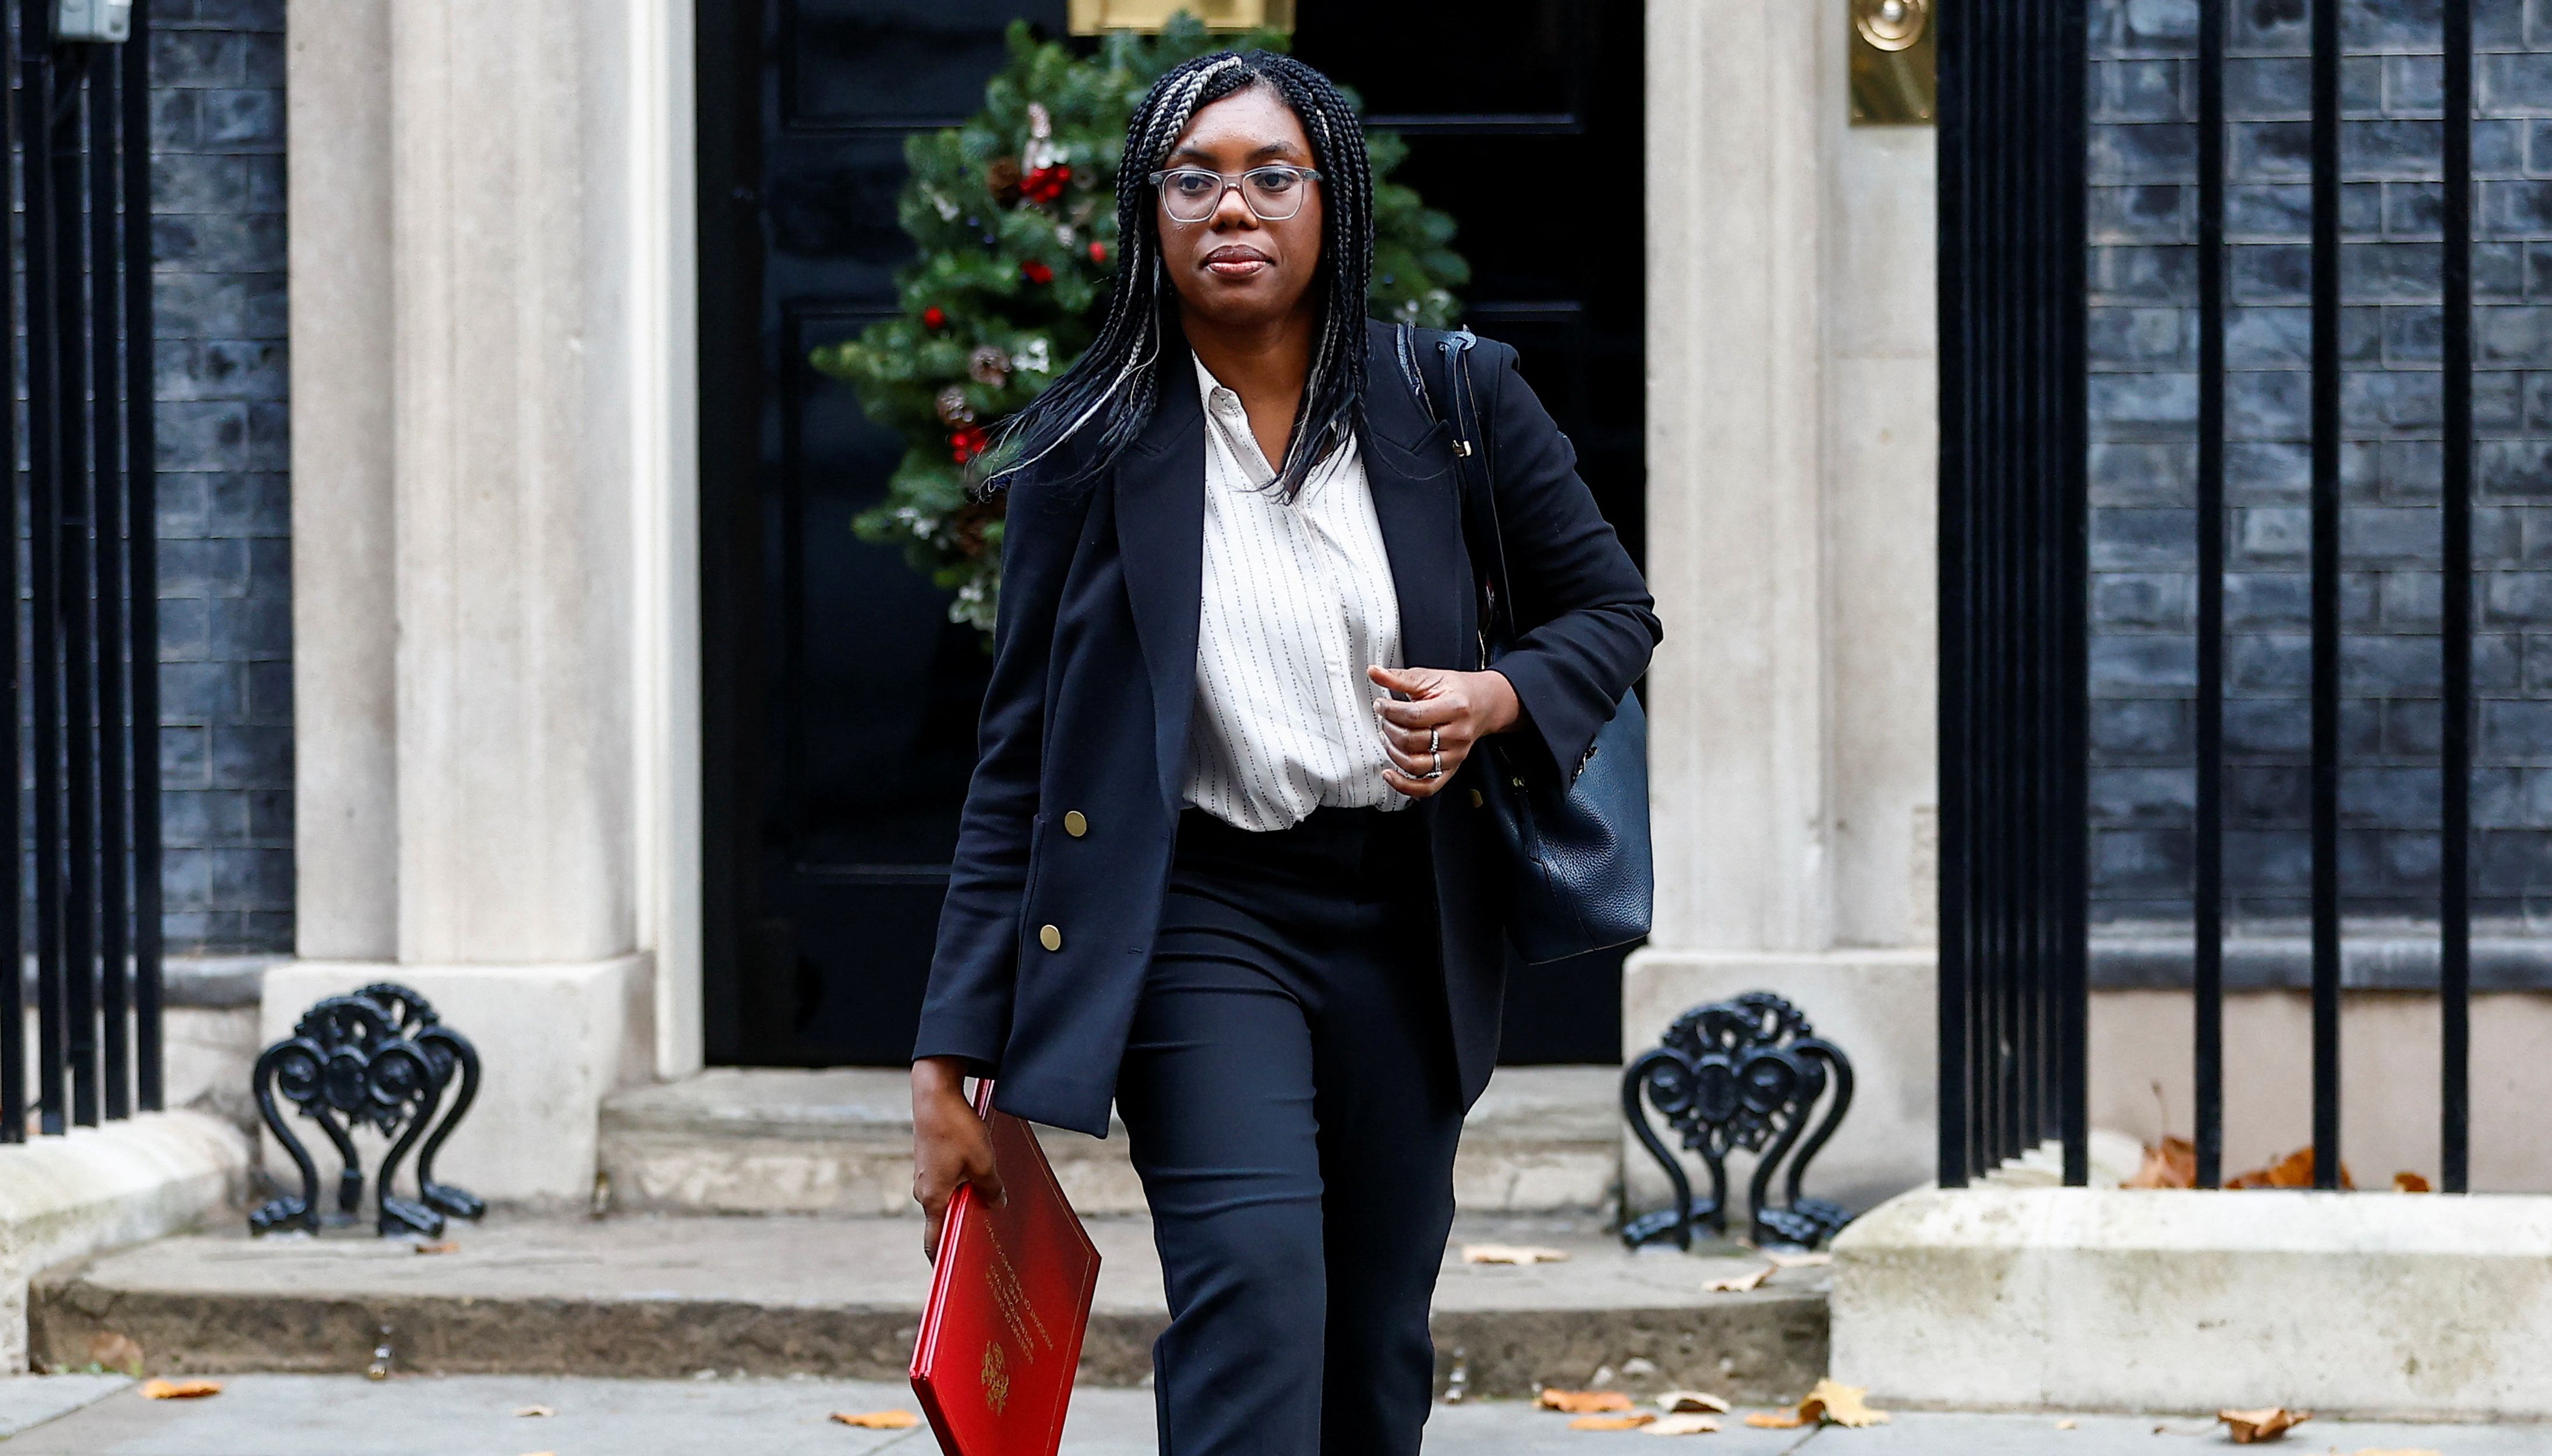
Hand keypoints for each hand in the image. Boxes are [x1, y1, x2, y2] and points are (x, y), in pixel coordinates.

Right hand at [911, 1056, 1004, 1261]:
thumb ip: (991, 1189)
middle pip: (943, 1220)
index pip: (934, 1241)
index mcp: (934, 1199)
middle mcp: (923, 1191)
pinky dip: (961, 1184)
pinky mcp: (929, 1160)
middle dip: (962, 1229)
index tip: (950, 1276)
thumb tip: (996, 1205)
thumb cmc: (955, 1130)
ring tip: (988, 1203)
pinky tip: (979, 1176)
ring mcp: (925, 1175)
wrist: (933, 1095)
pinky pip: (946, 1181)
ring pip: (947, 1198)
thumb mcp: (984, 1163)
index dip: (941, 1260)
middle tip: (984, 1239)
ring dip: (965, 1202)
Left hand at [1367, 665, 1521, 799]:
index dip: (1390, 711)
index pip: (1414, 716)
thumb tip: (1373, 671)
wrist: (1484, 704)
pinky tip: (1389, 774)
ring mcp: (1455, 755)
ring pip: (1416, 765)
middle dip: (1390, 729)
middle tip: (1385, 719)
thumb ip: (1399, 677)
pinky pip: (1427, 787)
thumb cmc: (1455, 690)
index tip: (1380, 704)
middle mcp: (1457, 735)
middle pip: (1412, 741)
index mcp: (1454, 707)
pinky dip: (1404, 785)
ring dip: (1393, 752)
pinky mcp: (1451, 769)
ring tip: (1387, 737)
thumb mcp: (1429, 678)